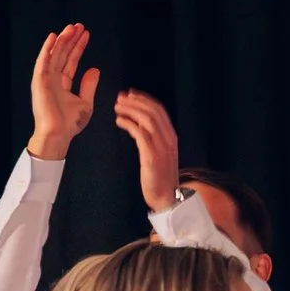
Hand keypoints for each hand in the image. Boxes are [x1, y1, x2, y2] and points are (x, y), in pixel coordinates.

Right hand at [26, 25, 100, 160]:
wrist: (59, 135)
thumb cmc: (70, 123)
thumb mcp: (85, 102)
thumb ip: (89, 85)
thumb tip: (94, 69)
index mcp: (62, 84)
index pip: (71, 61)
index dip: (78, 47)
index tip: (86, 35)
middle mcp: (53, 79)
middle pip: (63, 54)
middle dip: (71, 40)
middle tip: (79, 26)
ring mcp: (45, 80)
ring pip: (54, 55)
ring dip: (61, 40)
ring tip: (71, 28)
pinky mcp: (39, 82)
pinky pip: (43, 62)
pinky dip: (47, 49)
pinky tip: (53, 37)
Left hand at [113, 90, 182, 215]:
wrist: (167, 197)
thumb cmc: (160, 176)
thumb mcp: (160, 153)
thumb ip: (154, 138)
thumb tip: (140, 122)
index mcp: (171, 136)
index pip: (159, 110)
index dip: (144, 99)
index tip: (130, 94)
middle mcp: (169, 138)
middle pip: (152, 111)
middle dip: (135, 101)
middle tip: (120, 98)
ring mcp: (161, 147)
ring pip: (146, 119)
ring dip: (130, 110)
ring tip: (117, 107)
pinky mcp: (151, 156)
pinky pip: (140, 133)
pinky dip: (129, 124)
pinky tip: (119, 121)